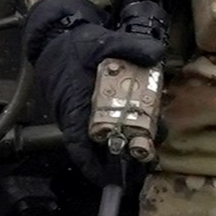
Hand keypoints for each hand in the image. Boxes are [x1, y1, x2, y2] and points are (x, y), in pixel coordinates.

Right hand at [23, 0, 158, 152]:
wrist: (58, 36)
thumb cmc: (74, 45)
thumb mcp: (102, 41)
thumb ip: (129, 46)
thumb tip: (156, 53)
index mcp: (74, 104)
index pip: (78, 143)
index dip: (91, 164)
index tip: (107, 178)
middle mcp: (77, 115)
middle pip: (97, 146)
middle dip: (120, 159)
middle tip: (144, 164)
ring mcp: (84, 114)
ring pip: (103, 138)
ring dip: (124, 147)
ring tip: (148, 152)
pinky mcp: (91, 109)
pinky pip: (105, 127)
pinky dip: (122, 132)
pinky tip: (142, 130)